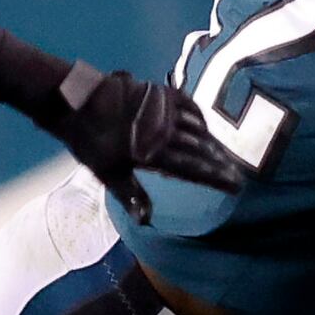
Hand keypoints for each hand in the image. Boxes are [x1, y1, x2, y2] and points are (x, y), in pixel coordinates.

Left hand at [35, 70, 251, 223]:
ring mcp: (163, 111)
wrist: (76, 102)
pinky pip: (187, 105)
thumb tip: (146, 220)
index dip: (215, 178)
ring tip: (225, 156)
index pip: (193, 169)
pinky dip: (199, 117)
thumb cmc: (90, 142)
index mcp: (154, 154)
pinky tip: (205, 126)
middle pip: (200, 150)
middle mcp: (164, 132)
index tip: (235, 186)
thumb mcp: (108, 172)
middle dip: (219, 163)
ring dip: (212, 143)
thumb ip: (131, 194)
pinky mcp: (159, 94)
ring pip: (196, 129)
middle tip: (237, 174)